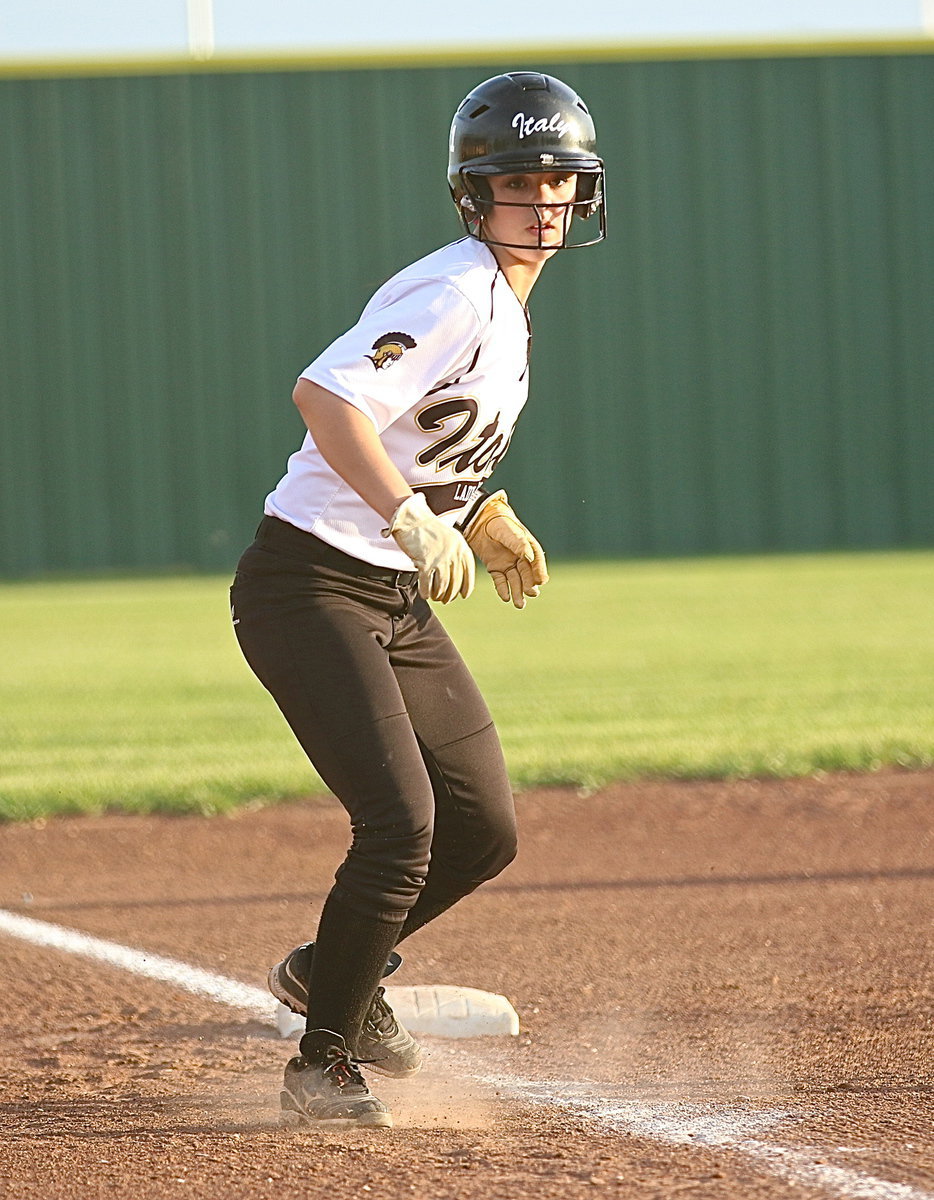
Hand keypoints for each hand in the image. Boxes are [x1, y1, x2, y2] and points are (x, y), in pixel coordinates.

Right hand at [385, 494, 474, 602]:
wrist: (412, 518)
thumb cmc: (430, 529)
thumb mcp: (451, 538)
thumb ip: (456, 554)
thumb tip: (458, 576)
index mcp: (462, 548)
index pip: (468, 574)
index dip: (466, 587)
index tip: (463, 595)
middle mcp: (453, 554)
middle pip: (455, 583)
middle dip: (450, 594)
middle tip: (445, 599)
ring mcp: (439, 559)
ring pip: (442, 586)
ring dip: (438, 595)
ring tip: (434, 597)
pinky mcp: (425, 563)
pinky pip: (427, 584)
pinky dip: (426, 592)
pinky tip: (425, 594)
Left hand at [463, 492, 547, 607]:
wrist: (478, 518)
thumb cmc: (497, 521)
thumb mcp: (508, 530)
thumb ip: (518, 543)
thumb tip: (529, 558)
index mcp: (527, 546)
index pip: (536, 561)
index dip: (539, 571)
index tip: (541, 581)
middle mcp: (519, 557)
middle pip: (526, 574)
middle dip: (529, 585)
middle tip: (530, 593)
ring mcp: (507, 563)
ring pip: (515, 581)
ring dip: (517, 592)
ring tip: (519, 604)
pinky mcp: (495, 567)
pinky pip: (500, 581)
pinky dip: (502, 589)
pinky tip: (505, 597)